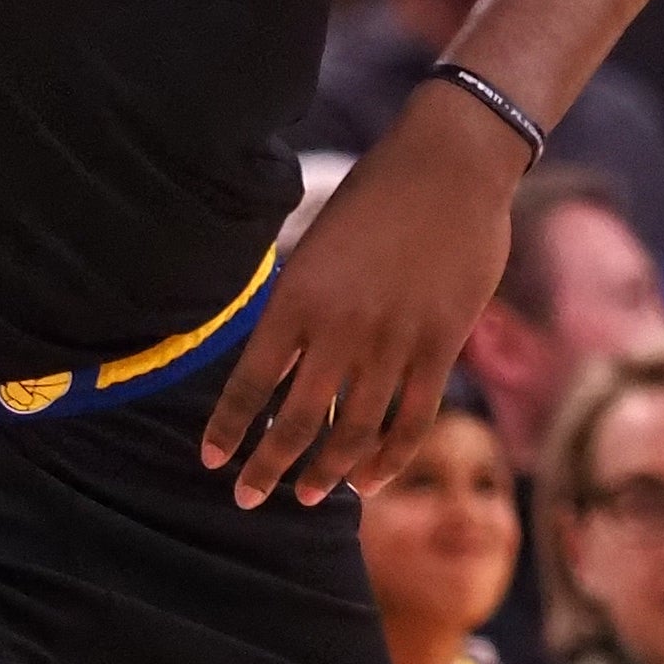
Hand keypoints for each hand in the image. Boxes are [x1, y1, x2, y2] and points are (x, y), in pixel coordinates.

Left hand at [199, 83, 522, 507]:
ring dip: (327, 472)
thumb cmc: (378, 195)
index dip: (228, 428)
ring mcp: (394, 341)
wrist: (451, 165)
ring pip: (353, 431)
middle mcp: (341, 328)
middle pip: (295, 421)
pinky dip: (389, 456)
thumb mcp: (318, 245)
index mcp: (298, 298)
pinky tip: (370, 479)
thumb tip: (286, 366)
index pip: (250, 383)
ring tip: (310, 495)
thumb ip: (302, 306)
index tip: (211, 459)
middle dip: (267, 468)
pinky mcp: (441, 345)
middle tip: (249, 498)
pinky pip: (411, 419)